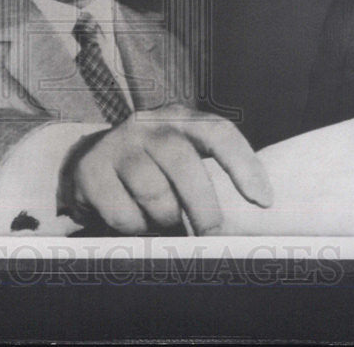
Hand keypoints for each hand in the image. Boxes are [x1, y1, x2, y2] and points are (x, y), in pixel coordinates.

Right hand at [58, 105, 272, 235]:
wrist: (92, 161)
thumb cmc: (153, 168)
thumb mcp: (183, 158)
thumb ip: (210, 174)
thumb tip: (247, 216)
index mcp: (180, 118)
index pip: (218, 132)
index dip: (243, 164)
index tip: (262, 200)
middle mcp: (148, 124)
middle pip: (183, 163)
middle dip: (203, 206)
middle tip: (211, 234)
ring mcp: (117, 144)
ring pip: (153, 194)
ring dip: (164, 219)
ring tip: (163, 218)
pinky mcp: (91, 170)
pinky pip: (123, 213)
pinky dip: (136, 227)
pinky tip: (134, 217)